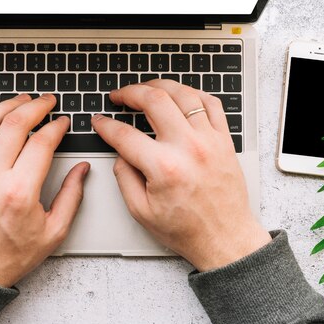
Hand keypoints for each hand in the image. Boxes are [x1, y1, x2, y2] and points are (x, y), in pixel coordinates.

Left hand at [0, 94, 89, 286]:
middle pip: (14, 124)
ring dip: (4, 106)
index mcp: (19, 191)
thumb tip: (82, 170)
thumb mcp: (53, 232)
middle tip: (46, 102)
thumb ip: (71, 197)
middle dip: (35, 106)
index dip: (56, 126)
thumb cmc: (9, 256)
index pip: (41, 142)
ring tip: (20, 100)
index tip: (62, 123)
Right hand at [92, 80, 270, 270]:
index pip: (124, 134)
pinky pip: (211, 104)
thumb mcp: (140, 211)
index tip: (99, 121)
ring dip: (159, 86)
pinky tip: (180, 96)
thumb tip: (120, 151)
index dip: (105, 125)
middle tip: (119, 96)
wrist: (224, 237)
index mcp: (163, 168)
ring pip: (183, 94)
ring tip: (146, 89)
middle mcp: (188, 148)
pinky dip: (193, 94)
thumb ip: (124, 176)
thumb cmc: (186, 229)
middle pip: (154, 100)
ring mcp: (209, 140)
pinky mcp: (224, 140)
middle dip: (130, 92)